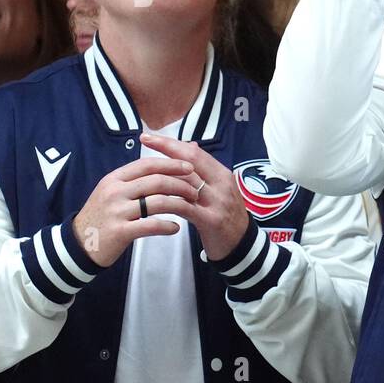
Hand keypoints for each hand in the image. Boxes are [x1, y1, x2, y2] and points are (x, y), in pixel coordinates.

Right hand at [71, 157, 199, 266]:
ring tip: (190, 207)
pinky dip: (167, 226)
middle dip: (181, 184)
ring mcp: (116, 212)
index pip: (147, 164)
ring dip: (179, 203)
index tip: (190, 168)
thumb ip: (135, 179)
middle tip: (196, 190)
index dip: (171, 164)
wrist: (79, 243)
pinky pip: (150, 226)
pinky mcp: (120, 232)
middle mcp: (115, 192)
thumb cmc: (102, 215)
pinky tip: (176, 228)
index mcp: (114, 179)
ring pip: (157, 202)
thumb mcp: (113, 191)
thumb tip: (162, 164)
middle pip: (156, 181)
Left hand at [138, 134, 252, 261]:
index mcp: (222, 175)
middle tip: (144, 141)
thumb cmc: (226, 216)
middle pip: (190, 162)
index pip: (195, 153)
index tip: (150, 136)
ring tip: (141, 171)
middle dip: (165, 149)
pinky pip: (184, 207)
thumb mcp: (219, 189)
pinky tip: (151, 200)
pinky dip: (167, 201)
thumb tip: (191, 146)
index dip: (172, 143)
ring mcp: (218, 202)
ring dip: (161, 175)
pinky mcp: (211, 220)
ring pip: (185, 182)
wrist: (242, 246)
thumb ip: (204, 169)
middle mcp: (222, 184)